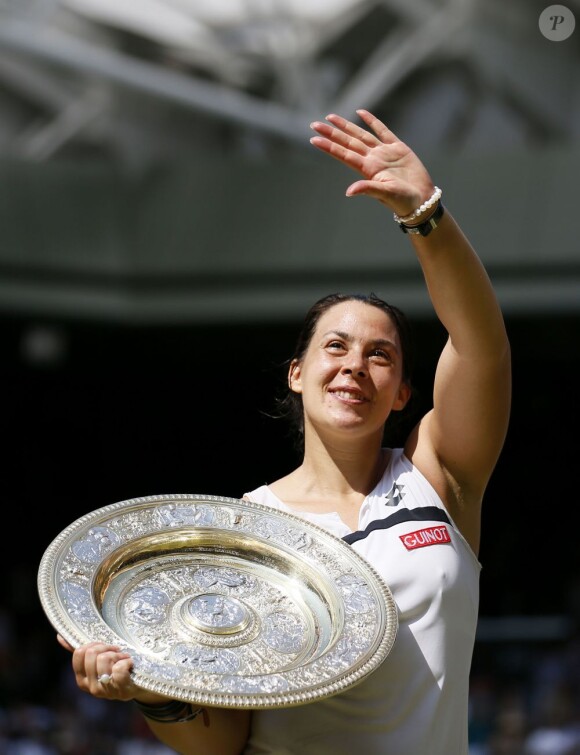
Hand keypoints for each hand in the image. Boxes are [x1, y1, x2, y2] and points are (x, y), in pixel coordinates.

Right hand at [57, 634, 163, 703]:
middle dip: (107, 647)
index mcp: (81, 678)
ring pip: (105, 659)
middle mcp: (90, 686)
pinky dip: (127, 662)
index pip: (79, 653)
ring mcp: (105, 691)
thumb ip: (80, 651)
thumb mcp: (98, 661)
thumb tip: (60, 637)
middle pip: (92, 653)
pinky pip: (119, 670)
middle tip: (117, 653)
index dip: (94, 645)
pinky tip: (130, 665)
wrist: (139, 684)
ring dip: (119, 654)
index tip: (105, 648)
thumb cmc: (116, 669)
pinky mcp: (121, 691)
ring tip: (124, 659)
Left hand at [309, 109, 433, 216]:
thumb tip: (349, 192)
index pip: (343, 154)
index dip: (329, 146)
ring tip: (330, 117)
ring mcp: (384, 152)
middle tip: (314, 124)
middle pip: (348, 142)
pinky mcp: (398, 148)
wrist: (421, 199)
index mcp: (368, 169)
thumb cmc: (403, 201)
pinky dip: (371, 121)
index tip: (313, 138)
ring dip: (346, 126)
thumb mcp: (385, 194)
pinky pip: (382, 131)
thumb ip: (368, 189)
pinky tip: (360, 113)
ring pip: (361, 135)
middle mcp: (372, 159)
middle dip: (331, 133)